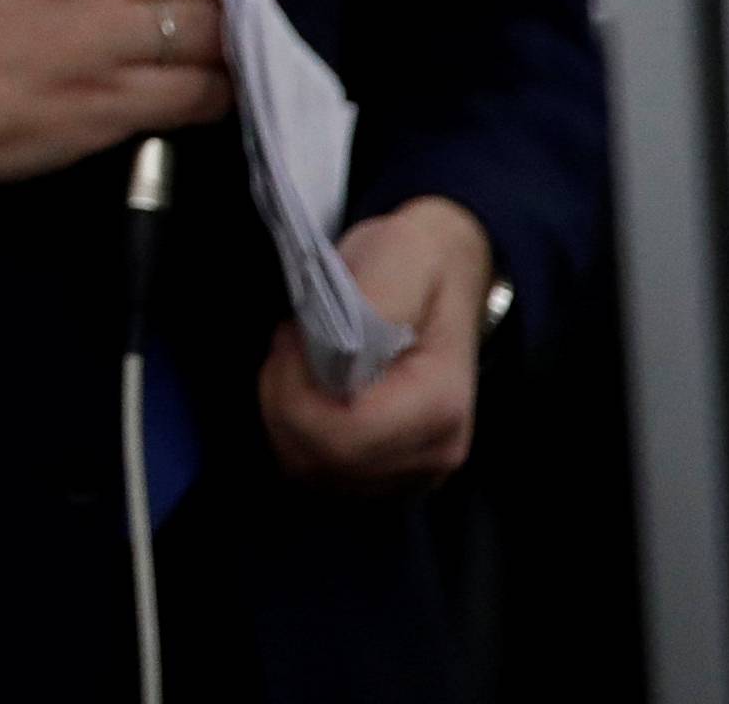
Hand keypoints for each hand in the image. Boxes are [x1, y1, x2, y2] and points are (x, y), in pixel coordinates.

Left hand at [258, 195, 493, 492]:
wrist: (445, 271)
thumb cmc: (417, 260)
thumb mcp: (399, 254)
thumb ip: (371, 302)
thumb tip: (335, 351)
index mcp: (439, 404)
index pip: (344, 436)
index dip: (296, 392)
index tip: (292, 337)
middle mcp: (434, 453)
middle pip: (323, 462)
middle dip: (284, 400)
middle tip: (290, 342)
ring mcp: (414, 471)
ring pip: (313, 473)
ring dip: (285, 414)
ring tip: (299, 358)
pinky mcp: (390, 473)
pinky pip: (320, 473)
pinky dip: (297, 431)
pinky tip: (308, 385)